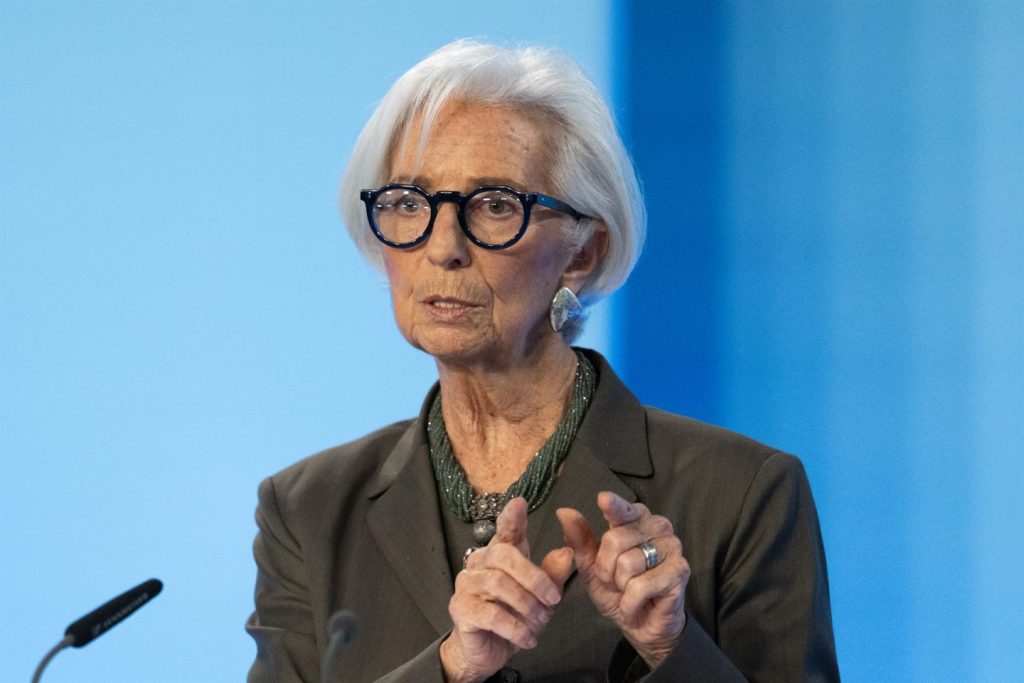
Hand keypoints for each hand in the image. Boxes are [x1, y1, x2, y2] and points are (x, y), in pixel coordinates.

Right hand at [441, 497, 573, 682]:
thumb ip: (552, 575)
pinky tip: (527, 639)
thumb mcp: (541, 597)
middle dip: (535, 577)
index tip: (519, 504)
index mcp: (500, 554)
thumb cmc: (513, 617)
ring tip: (541, 622)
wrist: (487, 651)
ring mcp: (466, 584)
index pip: (505, 530)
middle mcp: (480, 563)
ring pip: (499, 584)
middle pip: (505, 555)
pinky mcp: (460, 608)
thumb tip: (567, 552)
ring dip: (527, 605)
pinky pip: (491, 614)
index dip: (511, 517)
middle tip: (554, 600)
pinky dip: (515, 628)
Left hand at [557, 492, 688, 669]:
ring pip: (628, 563)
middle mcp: (658, 527)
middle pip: (615, 540)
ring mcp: (672, 547)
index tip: (603, 499)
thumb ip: (580, 539)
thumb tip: (563, 511)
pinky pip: (640, 586)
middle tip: (616, 580)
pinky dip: (630, 601)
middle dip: (606, 568)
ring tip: (629, 590)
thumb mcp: (591, 567)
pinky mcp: (680, 571)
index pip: (622, 509)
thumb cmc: (617, 590)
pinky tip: (637, 603)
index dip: (613, 505)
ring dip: (620, 586)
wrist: (641, 624)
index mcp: (636, 520)